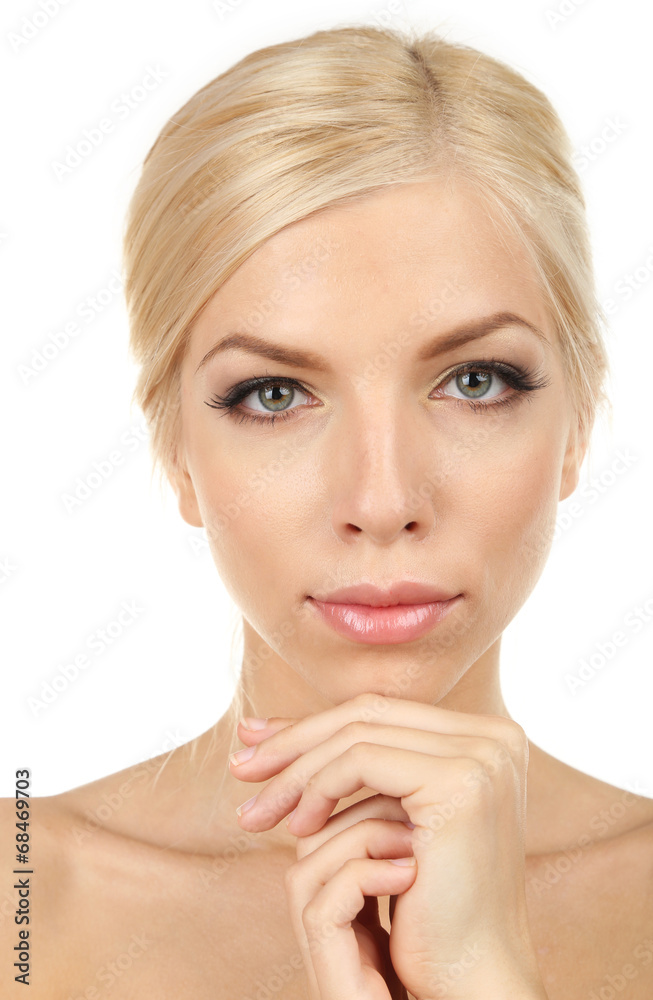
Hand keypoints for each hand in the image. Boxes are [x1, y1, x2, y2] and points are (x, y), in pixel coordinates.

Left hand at [229, 692, 548, 999]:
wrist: (471, 976)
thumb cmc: (428, 905)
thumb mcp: (394, 818)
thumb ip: (364, 765)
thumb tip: (271, 725)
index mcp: (489, 736)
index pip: (383, 711)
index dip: (315, 725)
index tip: (257, 742)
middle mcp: (496, 736)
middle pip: (369, 713)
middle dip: (295, 739)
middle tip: (240, 767)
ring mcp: (483, 755)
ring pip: (359, 733)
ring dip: (296, 771)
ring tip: (258, 812)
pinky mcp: (460, 781)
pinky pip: (363, 760)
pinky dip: (320, 787)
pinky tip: (300, 827)